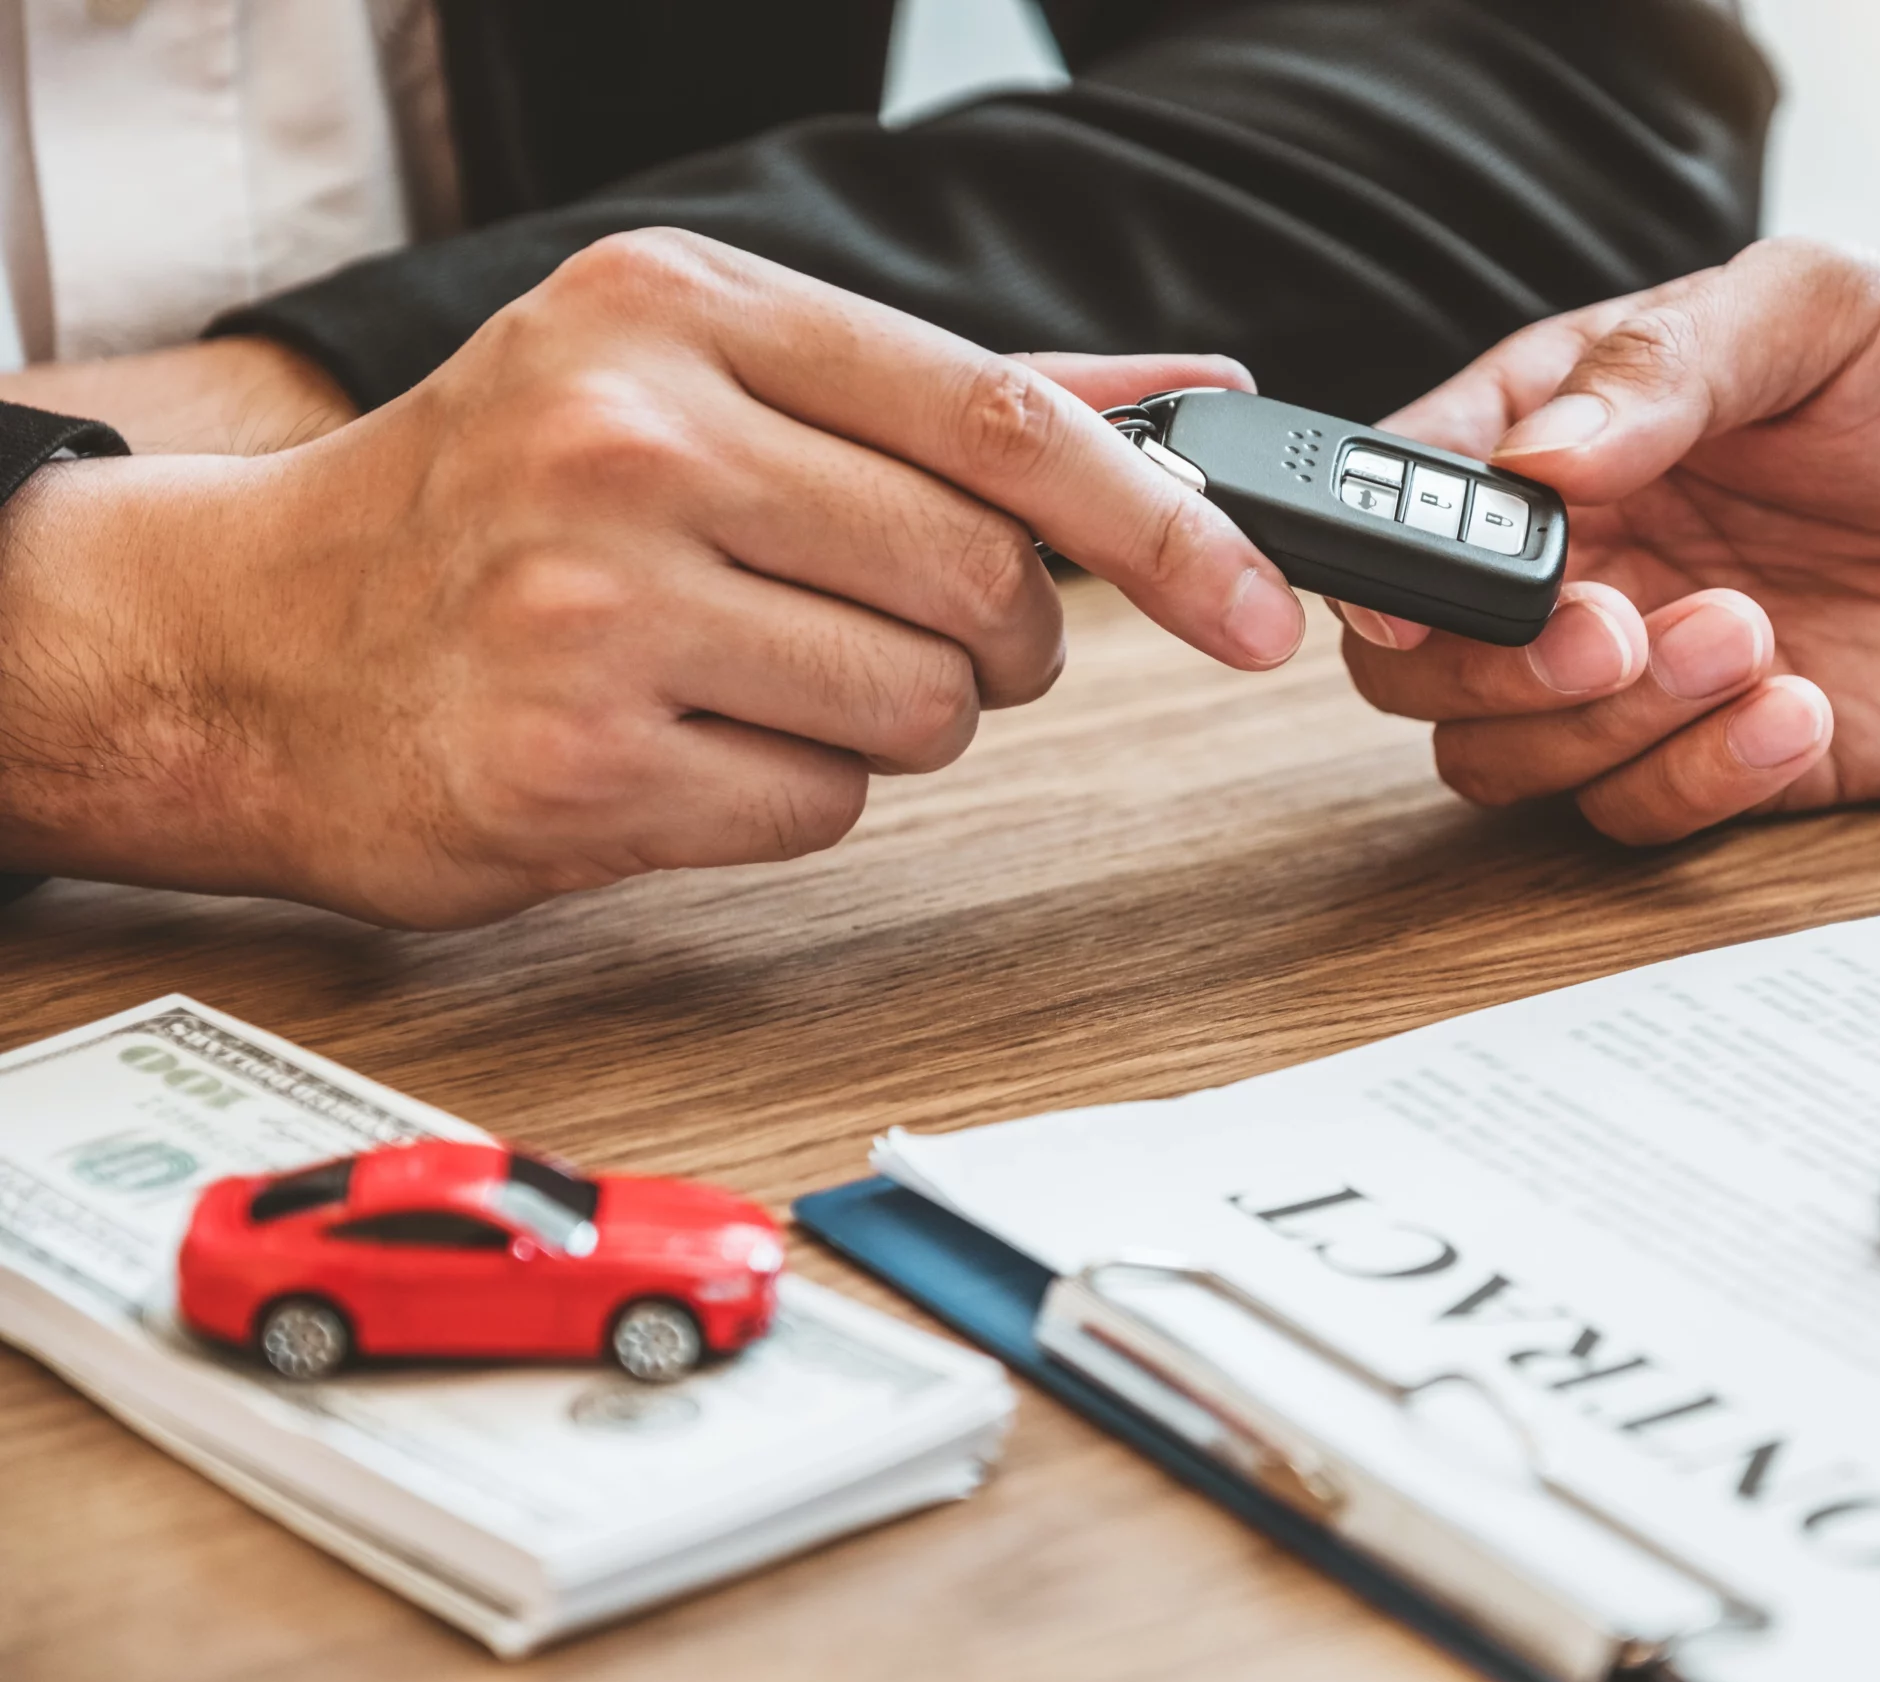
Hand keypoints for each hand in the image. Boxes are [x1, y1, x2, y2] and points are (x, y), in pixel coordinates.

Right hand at [0, 229, 1302, 925]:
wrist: (254, 642)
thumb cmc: (499, 505)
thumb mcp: (702, 378)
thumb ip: (958, 392)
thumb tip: (1195, 391)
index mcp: (682, 310)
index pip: (1007, 419)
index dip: (1165, 524)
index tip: (1257, 600)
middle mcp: (632, 437)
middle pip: (985, 580)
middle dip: (994, 638)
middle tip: (906, 627)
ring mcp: (593, 606)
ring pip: (924, 709)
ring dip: (890, 719)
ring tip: (757, 671)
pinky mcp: (574, 766)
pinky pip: (823, 806)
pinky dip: (795, 792)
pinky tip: (686, 744)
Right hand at [1338, 238, 1879, 842]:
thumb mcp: (1818, 311)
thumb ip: (1666, 365)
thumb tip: (1535, 457)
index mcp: (1563, 433)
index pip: (1408, 502)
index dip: (1384, 558)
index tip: (1428, 584)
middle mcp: (1580, 563)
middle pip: (1419, 665)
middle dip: (1496, 664)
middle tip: (1614, 628)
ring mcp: (1640, 676)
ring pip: (1507, 759)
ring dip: (1611, 723)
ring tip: (1751, 635)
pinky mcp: (1717, 766)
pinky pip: (1636, 816)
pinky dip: (1702, 779)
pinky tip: (1802, 707)